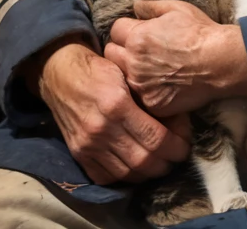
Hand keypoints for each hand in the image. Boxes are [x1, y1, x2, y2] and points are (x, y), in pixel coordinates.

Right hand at [29, 36, 190, 184]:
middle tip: (176, 156)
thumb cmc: (99, 69)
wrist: (61, 74)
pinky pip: (106, 177)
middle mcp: (101, 129)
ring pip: (126, 174)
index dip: (176, 147)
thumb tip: (175, 121)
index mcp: (116, 105)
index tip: (185, 145)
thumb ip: (147, 99)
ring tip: (160, 163)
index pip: (155, 138)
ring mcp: (88, 145)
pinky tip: (135, 168)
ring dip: (148, 173)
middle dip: (166, 163)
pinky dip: (124, 177)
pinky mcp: (78, 154)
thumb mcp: (127, 74)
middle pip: (143, 161)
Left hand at [104, 0, 246, 116]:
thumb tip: (135, 6)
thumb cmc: (200, 32)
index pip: (115, 30)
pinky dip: (142, 90)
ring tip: (144, 69)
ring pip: (119, 76)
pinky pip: (136, 96)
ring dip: (127, 70)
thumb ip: (151, 7)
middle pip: (110, 54)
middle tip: (137, 51)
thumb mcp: (176, 8)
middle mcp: (133, 62)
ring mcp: (141, 85)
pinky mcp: (151, 104)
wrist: (220, 63)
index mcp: (137, 36)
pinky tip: (155, 85)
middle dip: (120, 49)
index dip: (126, 29)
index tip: (136, 32)